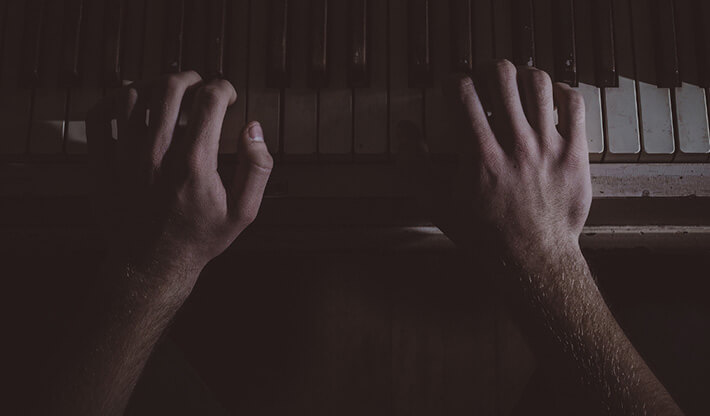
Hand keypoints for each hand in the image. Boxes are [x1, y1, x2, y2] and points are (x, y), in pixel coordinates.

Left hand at [87, 72, 272, 287]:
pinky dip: (114, 99)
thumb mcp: (243, 212)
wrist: (152, 265)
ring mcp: (125, 158)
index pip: (210, 100)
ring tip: (167, 93)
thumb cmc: (199, 239)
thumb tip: (253, 130)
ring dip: (155, 86)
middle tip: (198, 85)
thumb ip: (257, 168)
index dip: (223, 88)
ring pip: (135, 96)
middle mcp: (157, 155)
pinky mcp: (102, 165)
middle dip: (190, 78)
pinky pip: (100, 117)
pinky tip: (130, 101)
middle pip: (170, 88)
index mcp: (194, 164)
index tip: (227, 95)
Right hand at [400, 60, 590, 261]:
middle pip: (502, 76)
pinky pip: (574, 104)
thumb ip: (414, 165)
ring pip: (538, 83)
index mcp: (479, 154)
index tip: (452, 86)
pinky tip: (549, 96)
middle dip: (486, 69)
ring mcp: (548, 146)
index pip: (463, 92)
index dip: (452, 80)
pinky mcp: (574, 153)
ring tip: (514, 85)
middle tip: (483, 79)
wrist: (531, 259)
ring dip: (522, 76)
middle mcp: (515, 144)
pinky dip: (561, 90)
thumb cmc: (484, 235)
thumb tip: (405, 131)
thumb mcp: (437, 204)